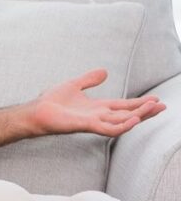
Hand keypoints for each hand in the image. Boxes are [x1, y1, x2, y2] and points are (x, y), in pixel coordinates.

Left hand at [31, 69, 166, 136]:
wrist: (36, 111)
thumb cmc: (52, 101)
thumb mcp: (74, 85)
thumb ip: (89, 79)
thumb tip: (105, 71)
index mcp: (97, 107)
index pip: (123, 106)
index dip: (139, 103)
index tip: (156, 99)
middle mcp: (99, 116)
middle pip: (127, 114)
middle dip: (145, 111)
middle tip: (163, 106)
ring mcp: (94, 122)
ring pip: (122, 121)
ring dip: (138, 115)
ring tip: (153, 108)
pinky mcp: (87, 125)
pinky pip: (109, 128)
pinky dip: (123, 125)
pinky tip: (134, 119)